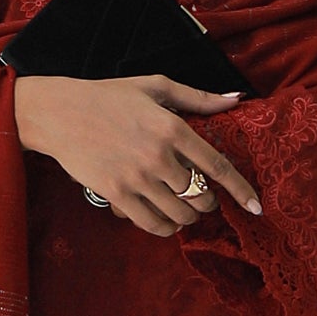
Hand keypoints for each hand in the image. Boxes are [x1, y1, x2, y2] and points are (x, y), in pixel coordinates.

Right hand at [11, 73, 262, 237]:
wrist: (59, 112)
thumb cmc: (108, 97)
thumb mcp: (155, 86)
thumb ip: (198, 97)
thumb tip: (235, 100)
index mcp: (172, 128)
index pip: (218, 167)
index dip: (242, 191)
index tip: (257, 207)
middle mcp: (158, 156)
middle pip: (201, 196)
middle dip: (208, 203)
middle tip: (202, 197)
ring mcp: (136, 178)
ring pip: (180, 214)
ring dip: (188, 217)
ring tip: (184, 209)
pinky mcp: (116, 194)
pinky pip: (152, 224)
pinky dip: (166, 228)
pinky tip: (167, 222)